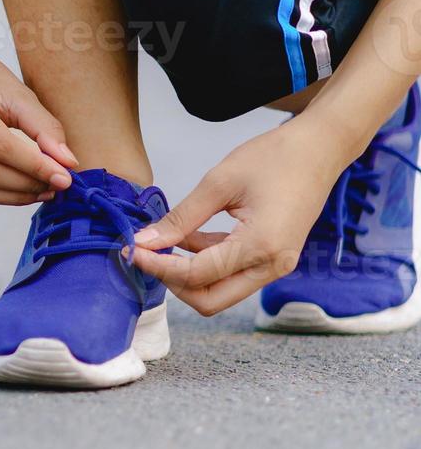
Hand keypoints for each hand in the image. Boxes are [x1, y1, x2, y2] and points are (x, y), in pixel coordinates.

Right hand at [0, 45, 77, 204]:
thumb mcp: (17, 93)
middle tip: (54, 186)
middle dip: (25, 185)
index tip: (64, 178)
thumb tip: (67, 165)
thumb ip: (44, 128)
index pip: (0, 146)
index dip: (35, 167)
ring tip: (38, 190)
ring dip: (10, 196)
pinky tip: (13, 188)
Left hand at [130, 117, 352, 315]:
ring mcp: (275, 265)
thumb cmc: (274, 157)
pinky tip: (186, 236)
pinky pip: (231, 273)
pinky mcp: (272, 258)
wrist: (319, 149)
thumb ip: (181, 217)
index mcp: (261, 247)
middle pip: (209, 299)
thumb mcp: (219, 182)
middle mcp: (272, 266)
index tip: (130, 250)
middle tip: (146, 253)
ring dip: (187, 272)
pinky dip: (204, 261)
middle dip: (172, 281)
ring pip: (220, 290)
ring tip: (161, 240)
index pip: (196, 275)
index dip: (158, 266)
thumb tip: (144, 241)